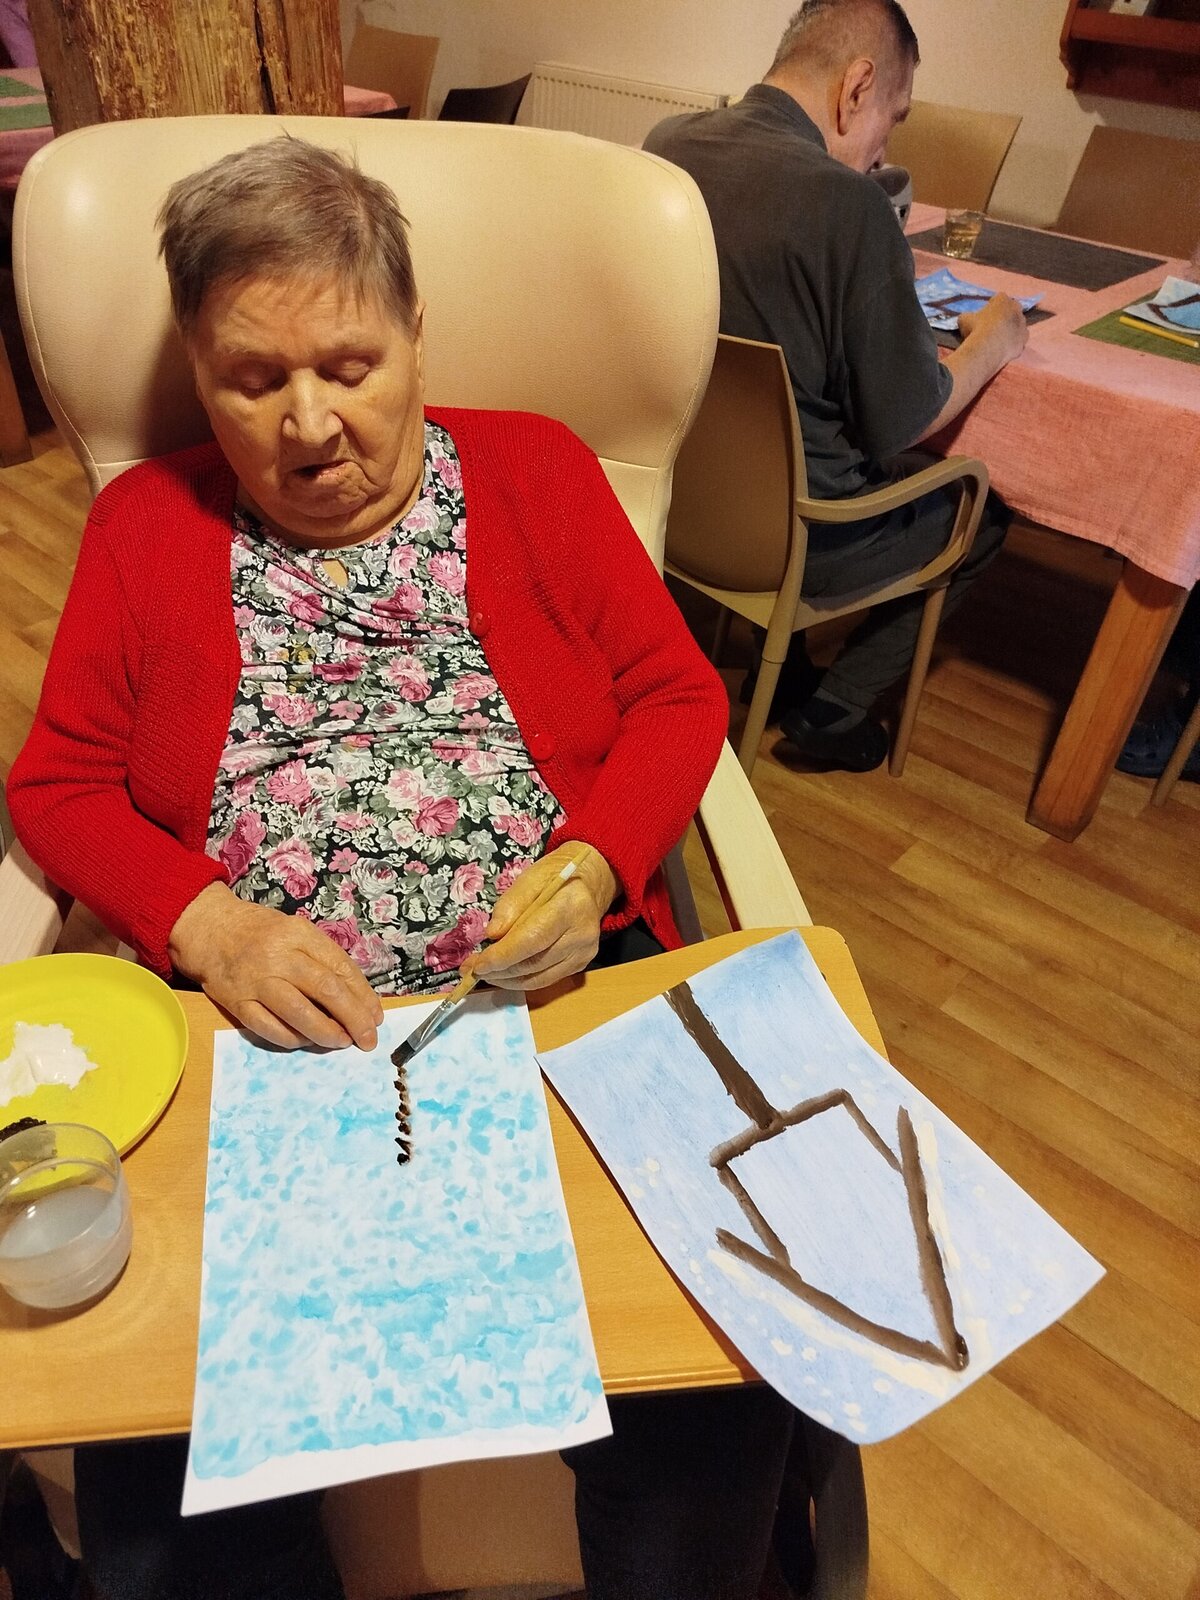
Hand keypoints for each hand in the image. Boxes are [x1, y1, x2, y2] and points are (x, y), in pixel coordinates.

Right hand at [168, 883, 383, 1050]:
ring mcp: (256, 981)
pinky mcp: (236, 1003)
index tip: (375, 1016)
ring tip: (343, 1042)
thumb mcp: (296, 932)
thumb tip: (358, 998)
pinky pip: (269, 1028)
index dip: (363, 996)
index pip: (340, 967)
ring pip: (299, 1013)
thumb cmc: (261, 933)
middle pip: (325, 990)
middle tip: (368, 1039)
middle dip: (353, 1018)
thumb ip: (323, 959)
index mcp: (299, 934)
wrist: (209, 930)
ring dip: (327, 1033)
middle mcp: (279, 956)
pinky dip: (293, 1040)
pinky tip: (307, 1041)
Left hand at [465, 844, 617, 991]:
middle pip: (534, 962)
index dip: (502, 956)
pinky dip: (522, 980)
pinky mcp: (581, 964)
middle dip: (498, 970)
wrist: (588, 884)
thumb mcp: (530, 879)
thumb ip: (510, 905)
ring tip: (484, 972)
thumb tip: (493, 934)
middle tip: (472, 969)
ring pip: (538, 978)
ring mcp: (584, 953)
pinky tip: (505, 973)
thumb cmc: (556, 877)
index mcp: (570, 906)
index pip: (532, 939)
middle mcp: (582, 934)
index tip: (477, 964)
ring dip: (507, 979)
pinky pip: (546, 980)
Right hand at [958, 292, 1028, 364]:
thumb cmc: (976, 329)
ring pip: (1017, 324)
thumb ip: (968, 316)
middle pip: (1011, 309)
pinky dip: (1013, 342)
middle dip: (1004, 315)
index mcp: (1002, 299)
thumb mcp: (964, 319)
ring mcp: (1022, 323)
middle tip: (993, 325)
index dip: (992, 305)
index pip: (998, 298)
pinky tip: (1004, 347)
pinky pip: (1019, 339)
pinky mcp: (1024, 339)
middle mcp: (1016, 308)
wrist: (988, 349)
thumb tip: (966, 319)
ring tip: (999, 338)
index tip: (985, 313)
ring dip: (1010, 328)